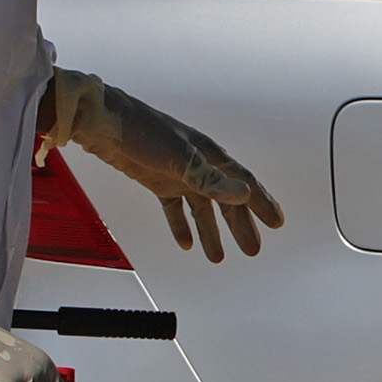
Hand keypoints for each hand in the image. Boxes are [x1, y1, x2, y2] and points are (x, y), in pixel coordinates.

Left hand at [41, 68, 283, 261]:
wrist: (104, 124)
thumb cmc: (144, 132)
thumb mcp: (180, 158)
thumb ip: (211, 179)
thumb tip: (244, 194)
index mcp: (210, 155)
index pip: (244, 183)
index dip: (261, 203)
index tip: (276, 222)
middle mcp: (199, 165)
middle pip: (225, 200)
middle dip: (239, 226)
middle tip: (252, 250)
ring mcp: (178, 174)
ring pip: (201, 209)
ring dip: (210, 232)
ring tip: (218, 258)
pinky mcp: (157, 181)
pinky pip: (174, 208)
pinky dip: (180, 225)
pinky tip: (185, 244)